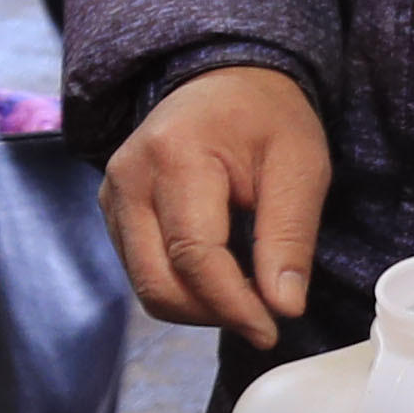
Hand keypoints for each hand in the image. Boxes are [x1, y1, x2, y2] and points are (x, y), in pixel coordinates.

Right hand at [105, 62, 331, 342]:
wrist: (224, 83)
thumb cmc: (267, 119)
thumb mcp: (301, 167)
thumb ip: (289, 236)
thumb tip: (282, 307)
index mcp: (175, 155)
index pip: (193, 254)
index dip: (232, 303)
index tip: (272, 328)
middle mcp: (129, 176)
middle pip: (157, 279)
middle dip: (213, 313)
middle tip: (264, 318)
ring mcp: (112, 194)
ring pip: (145, 284)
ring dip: (197, 306)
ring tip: (245, 294)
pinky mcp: (113, 210)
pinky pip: (141, 271)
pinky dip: (181, 288)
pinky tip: (219, 275)